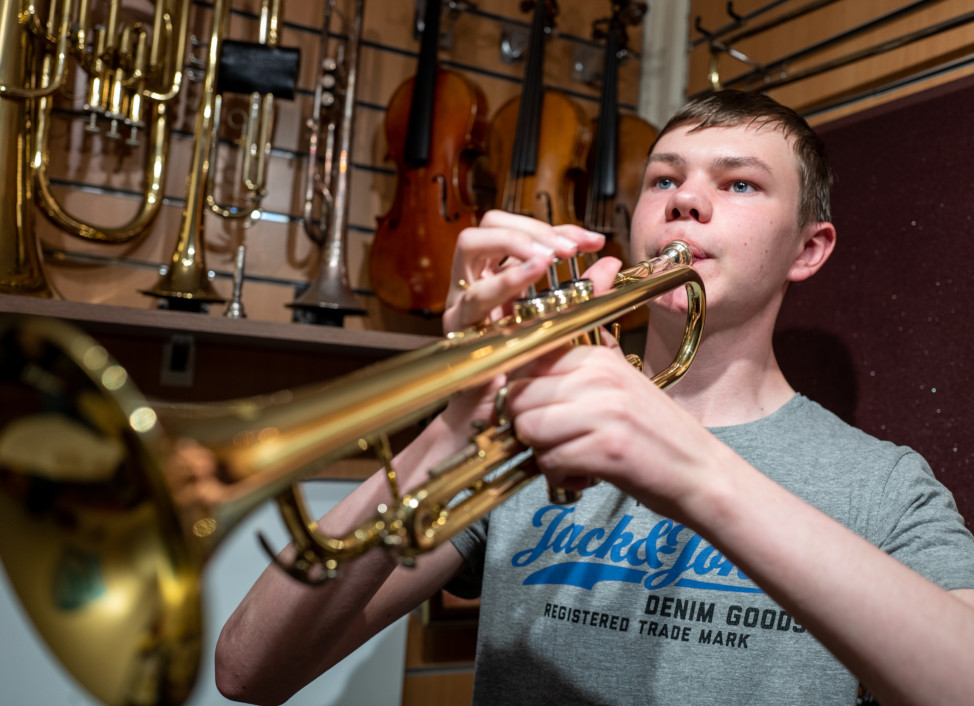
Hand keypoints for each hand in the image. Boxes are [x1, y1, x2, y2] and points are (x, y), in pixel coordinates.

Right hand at [437, 211, 609, 431]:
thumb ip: (583, 292)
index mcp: (499, 275)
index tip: (591, 241)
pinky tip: (533, 272)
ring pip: (471, 246)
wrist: (497, 419)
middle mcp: (477, 282)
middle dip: (530, 227)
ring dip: (514, 243)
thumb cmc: (525, 372)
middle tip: (566, 249)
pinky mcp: (461, 326)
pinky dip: (505, 279)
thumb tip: (611, 261)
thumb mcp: (561, 324)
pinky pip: (476, 295)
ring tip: (549, 256)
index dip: (555, 227)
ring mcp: (464, 301)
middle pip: (488, 225)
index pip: (519, 229)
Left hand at [504, 344, 721, 520]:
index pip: (525, 362)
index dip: (517, 395)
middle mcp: (599, 376)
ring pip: (527, 429)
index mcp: (598, 357)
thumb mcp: (615, 392)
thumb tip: (506, 394)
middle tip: (552, 443)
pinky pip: (549, 462)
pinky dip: (560, 477)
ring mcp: (604, 410)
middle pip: (518, 397)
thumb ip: (568, 384)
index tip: (530, 414)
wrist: (703, 473)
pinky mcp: (606, 448)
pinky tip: (584, 476)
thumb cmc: (653, 437)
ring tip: (569, 460)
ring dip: (541, 453)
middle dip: (525, 427)